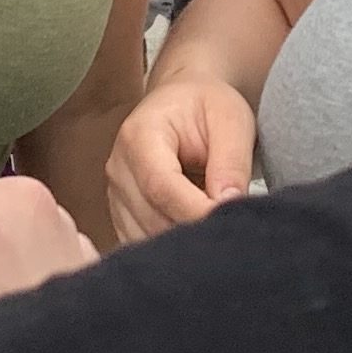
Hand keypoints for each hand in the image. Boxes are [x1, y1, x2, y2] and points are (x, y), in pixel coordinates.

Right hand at [110, 76, 257, 240]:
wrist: (184, 101)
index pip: (161, 186)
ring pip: (146, 237)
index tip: (229, 223)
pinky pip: (144, 243)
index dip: (195, 210)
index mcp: (139, 136)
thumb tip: (228, 203)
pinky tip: (199, 239)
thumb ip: (231, 160)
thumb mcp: (231, 119)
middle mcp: (119, 168)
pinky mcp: (122, 215)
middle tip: (235, 234)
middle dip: (194, 231)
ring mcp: (116, 195)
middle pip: (151, 217)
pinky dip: (173, 250)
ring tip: (219, 234)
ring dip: (184, 245)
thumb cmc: (207, 106)